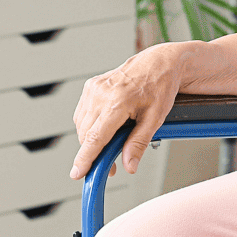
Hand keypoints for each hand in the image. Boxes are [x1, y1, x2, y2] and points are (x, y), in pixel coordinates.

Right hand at [69, 44, 186, 179]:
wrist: (158, 63)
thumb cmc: (159, 87)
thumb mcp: (155, 118)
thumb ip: (138, 143)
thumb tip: (128, 166)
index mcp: (117, 101)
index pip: (95, 137)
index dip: (85, 158)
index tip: (77, 173)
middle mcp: (101, 94)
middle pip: (86, 135)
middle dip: (93, 154)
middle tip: (109, 166)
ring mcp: (93, 88)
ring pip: (82, 126)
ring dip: (91, 140)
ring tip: (111, 145)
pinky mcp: (90, 86)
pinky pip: (82, 114)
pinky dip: (90, 126)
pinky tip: (105, 127)